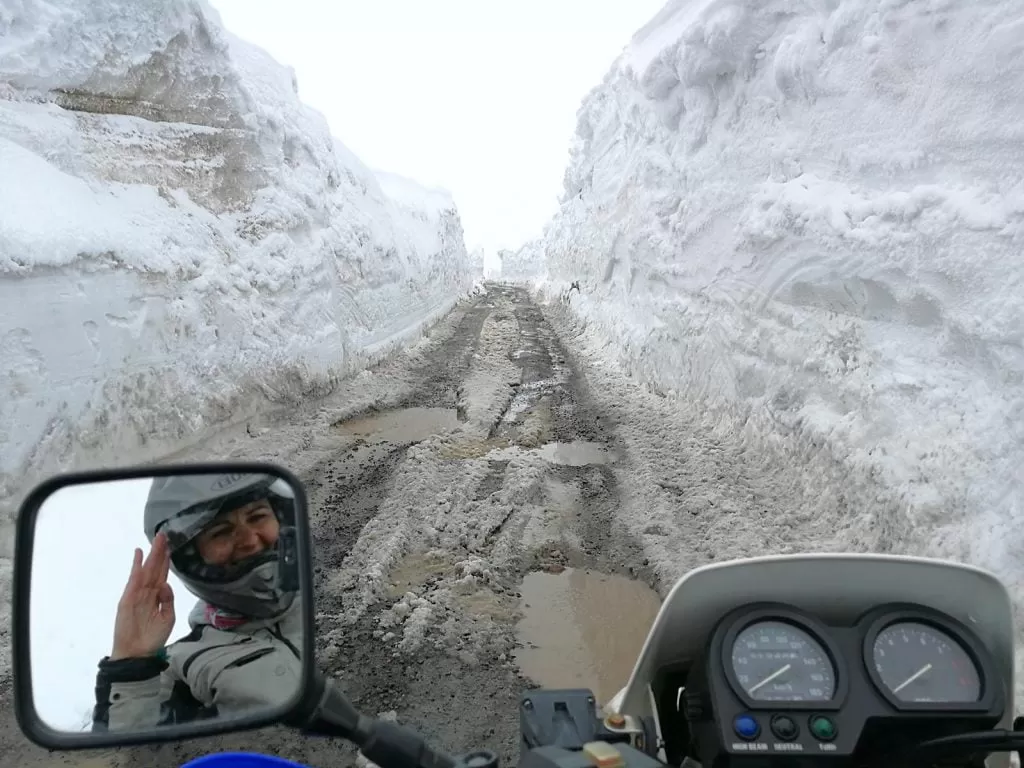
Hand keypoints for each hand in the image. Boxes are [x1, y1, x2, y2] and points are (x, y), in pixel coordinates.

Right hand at [110, 532, 175, 659]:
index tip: (171, 545)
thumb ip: (169, 600)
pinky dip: (136, 566)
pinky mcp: (127, 598)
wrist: (137, 653)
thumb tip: (166, 583)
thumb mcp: (168, 618)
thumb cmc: (153, 638)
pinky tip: (139, 553)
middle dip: (159, 551)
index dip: (166, 560)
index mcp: (158, 596)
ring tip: (156, 539)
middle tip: (164, 534)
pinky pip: (133, 579)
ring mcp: (137, 593)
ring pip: (146, 569)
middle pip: (155, 567)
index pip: (163, 574)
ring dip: (151, 554)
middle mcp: (148, 591)